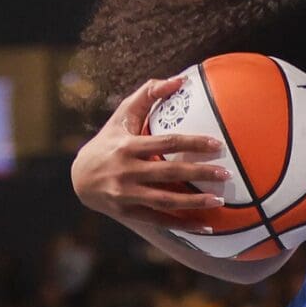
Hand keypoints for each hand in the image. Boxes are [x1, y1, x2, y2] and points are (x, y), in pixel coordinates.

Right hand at [69, 75, 234, 225]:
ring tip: (220, 201)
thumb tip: (180, 79)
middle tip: (226, 174)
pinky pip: (159, 221)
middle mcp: (127, 171)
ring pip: (165, 201)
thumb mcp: (123, 115)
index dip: (193, 143)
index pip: (167, 143)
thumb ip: (148, 94)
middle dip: (199, 173)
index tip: (218, 145)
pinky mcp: (127, 213)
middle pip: (169, 173)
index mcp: (128, 146)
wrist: (79, 177)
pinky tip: (206, 227)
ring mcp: (126, 195)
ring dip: (194, 203)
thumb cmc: (108, 140)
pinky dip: (183, 225)